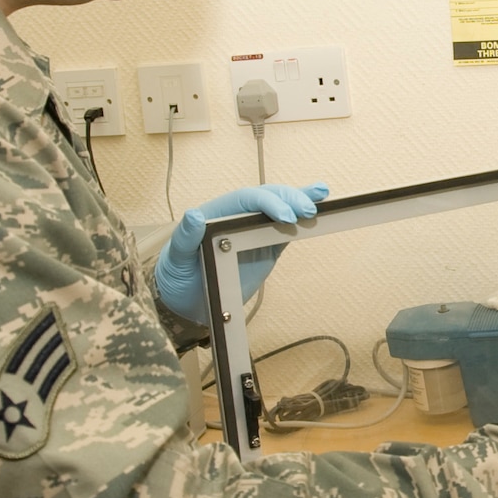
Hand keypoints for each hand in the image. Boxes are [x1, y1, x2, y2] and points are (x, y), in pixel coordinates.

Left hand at [154, 183, 327, 322]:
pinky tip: (321, 212)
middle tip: (308, 212)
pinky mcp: (266, 245)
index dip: (268, 203)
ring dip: (301, 201)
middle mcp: (239, 216)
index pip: (247, 200)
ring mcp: (254, 230)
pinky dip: (303, 222)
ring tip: (321, 198)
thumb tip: (194, 216)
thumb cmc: (179, 274)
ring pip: (282, 208)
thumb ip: (185, 238)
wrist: (188, 299)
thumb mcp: (176, 258)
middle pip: (269, 198)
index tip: (284, 217)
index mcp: (219, 213)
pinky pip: (287, 230)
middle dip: (290, 200)